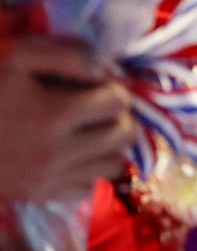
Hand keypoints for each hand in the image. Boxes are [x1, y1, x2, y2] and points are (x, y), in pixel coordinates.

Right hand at [0, 36, 131, 201]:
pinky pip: (88, 188)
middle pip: (125, 136)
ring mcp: (47, 180)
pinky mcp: (37, 196)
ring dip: (108, 144)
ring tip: (86, 128)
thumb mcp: (18, 54)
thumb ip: (70, 55)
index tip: (93, 83)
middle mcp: (56, 154)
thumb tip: (110, 70)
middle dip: (119, 115)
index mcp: (53, 115)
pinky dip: (87, 170)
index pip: (119, 101)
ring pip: (112, 165)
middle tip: (97, 105)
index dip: (111, 86)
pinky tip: (70, 151)